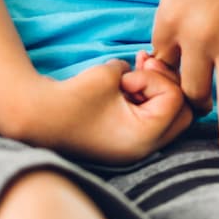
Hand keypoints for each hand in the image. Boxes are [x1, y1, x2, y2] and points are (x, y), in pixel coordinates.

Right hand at [5, 60, 194, 164]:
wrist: (36, 117)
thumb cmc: (73, 97)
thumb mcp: (110, 74)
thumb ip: (139, 70)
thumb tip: (150, 72)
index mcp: (144, 137)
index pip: (176, 100)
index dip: (156, 79)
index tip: (128, 79)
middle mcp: (144, 149)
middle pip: (182, 114)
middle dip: (167, 86)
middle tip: (143, 69)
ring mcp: (134, 149)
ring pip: (168, 117)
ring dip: (156, 91)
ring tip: (134, 70)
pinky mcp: (124, 142)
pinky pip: (149, 119)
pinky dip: (144, 99)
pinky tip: (126, 81)